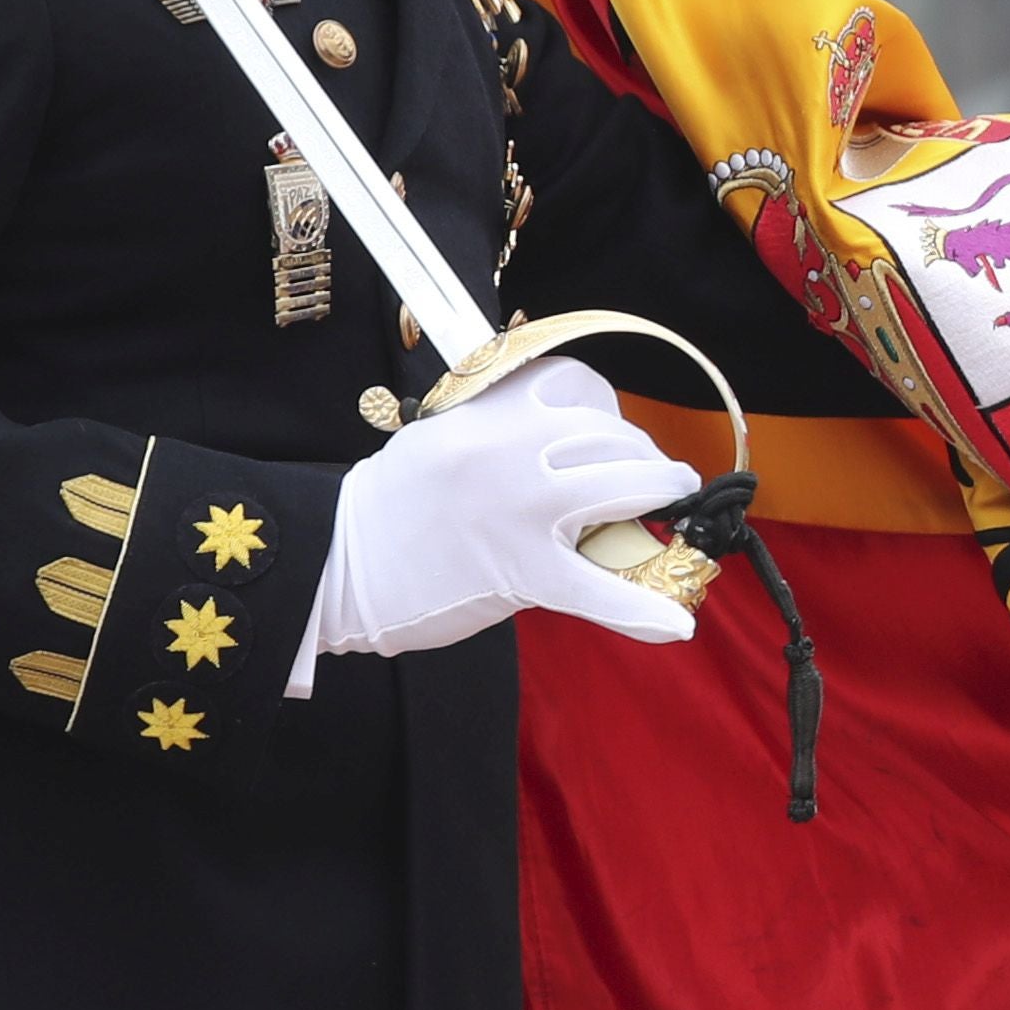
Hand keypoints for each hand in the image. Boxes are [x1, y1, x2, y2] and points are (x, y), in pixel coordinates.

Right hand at [308, 358, 704, 674]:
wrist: (334, 563)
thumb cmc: (389, 507)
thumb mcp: (441, 439)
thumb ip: (501, 432)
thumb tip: (568, 443)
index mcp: (487, 413)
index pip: (573, 385)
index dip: (605, 409)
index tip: (611, 433)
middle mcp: (510, 449)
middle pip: (609, 435)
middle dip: (640, 455)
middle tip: (650, 477)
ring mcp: (520, 508)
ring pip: (622, 486)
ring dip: (661, 493)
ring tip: (673, 504)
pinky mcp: (521, 570)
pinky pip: (598, 590)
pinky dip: (641, 611)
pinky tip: (674, 624)